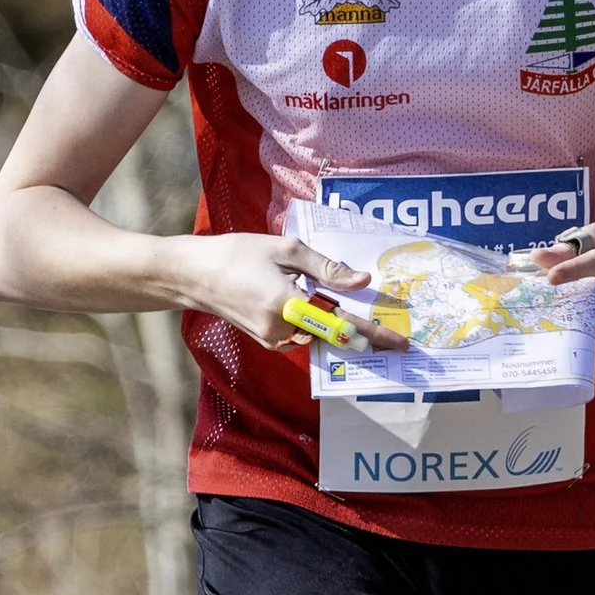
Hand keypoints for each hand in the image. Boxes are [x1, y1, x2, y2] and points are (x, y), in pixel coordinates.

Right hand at [177, 233, 395, 350]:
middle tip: (394, 339)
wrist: (196, 276)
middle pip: (333, 334)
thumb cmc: (239, 254)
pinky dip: (318, 326)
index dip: (372, 333)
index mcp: (287, 305)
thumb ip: (326, 268)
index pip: (340, 324)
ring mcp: (274, 340)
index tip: (399, 343)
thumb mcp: (286, 251)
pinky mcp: (268, 341)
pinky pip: (303, 335)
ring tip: (366, 324)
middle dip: (362, 334)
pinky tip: (326, 314)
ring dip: (338, 327)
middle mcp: (281, 330)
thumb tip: (362, 280)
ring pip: (318, 334)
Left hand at [534, 209, 594, 328]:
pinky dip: (584, 305)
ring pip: (591, 304)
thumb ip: (571, 245)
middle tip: (538, 283)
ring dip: (571, 296)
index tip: (550, 277)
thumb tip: (538, 259)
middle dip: (565, 286)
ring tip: (562, 283)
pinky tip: (585, 292)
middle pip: (593, 288)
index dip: (574, 270)